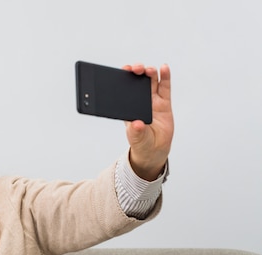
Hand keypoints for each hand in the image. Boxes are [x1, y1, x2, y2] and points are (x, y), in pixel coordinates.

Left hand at [123, 63, 173, 180]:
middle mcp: (139, 101)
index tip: (123, 71)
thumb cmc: (141, 143)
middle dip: (136, 71)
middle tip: (136, 69)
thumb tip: (136, 124)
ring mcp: (153, 101)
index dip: (123, 78)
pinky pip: (165, 87)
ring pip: (151, 81)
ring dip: (149, 72)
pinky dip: (165, 77)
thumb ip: (136, 131)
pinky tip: (164, 68)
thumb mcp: (136, 138)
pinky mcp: (164, 103)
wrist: (154, 150)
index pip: (124, 89)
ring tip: (149, 70)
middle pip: (138, 81)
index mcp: (128, 107)